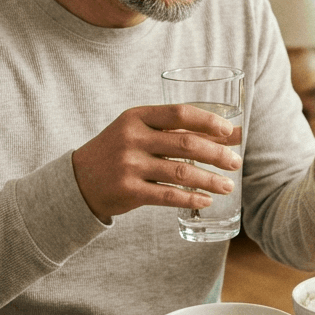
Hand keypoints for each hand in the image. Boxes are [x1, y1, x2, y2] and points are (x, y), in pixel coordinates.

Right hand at [71, 104, 242, 222]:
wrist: (79, 180)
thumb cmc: (119, 151)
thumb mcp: (139, 132)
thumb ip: (177, 131)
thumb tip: (229, 132)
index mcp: (137, 117)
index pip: (179, 113)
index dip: (208, 121)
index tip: (229, 131)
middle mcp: (132, 138)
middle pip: (185, 144)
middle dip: (216, 154)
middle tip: (235, 162)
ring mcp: (129, 165)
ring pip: (180, 172)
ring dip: (209, 180)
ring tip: (227, 186)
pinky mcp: (128, 190)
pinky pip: (167, 196)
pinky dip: (190, 199)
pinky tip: (206, 200)